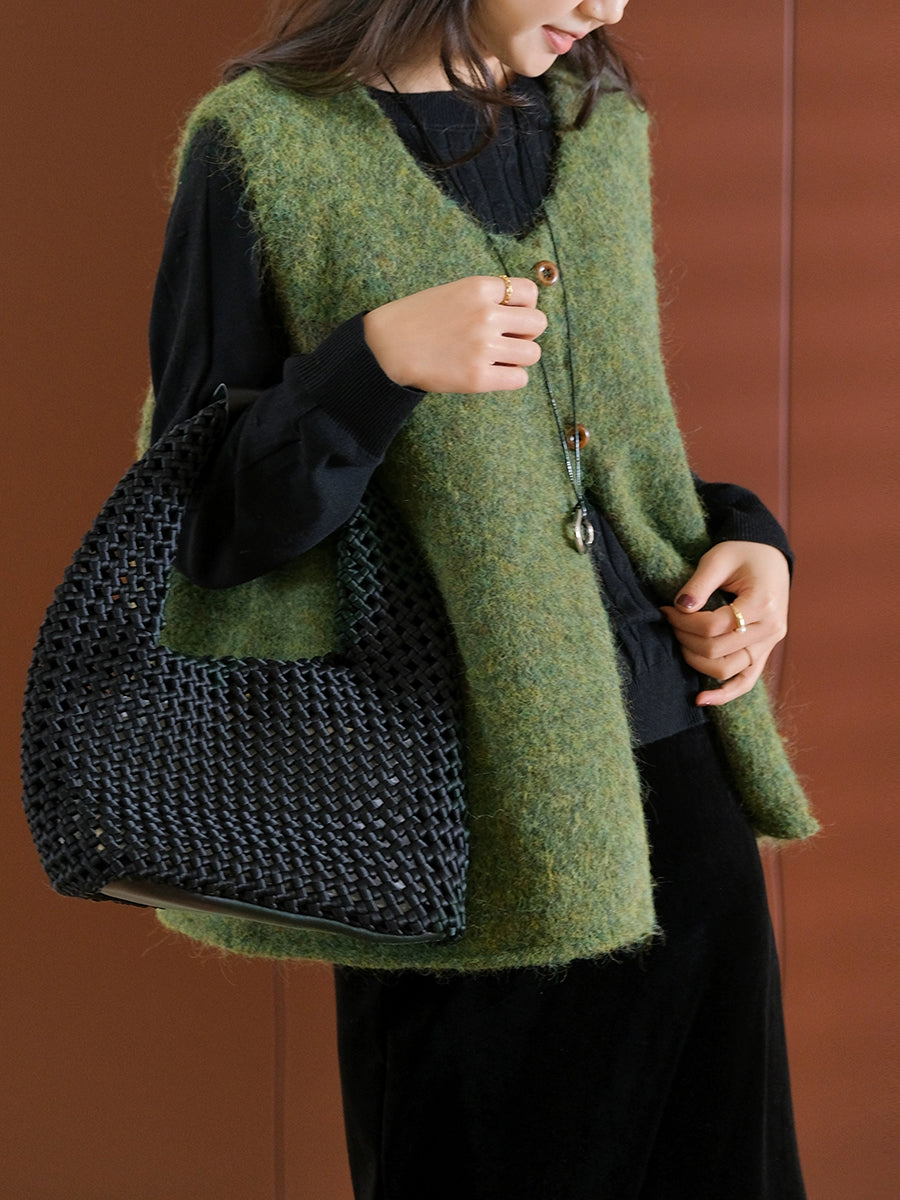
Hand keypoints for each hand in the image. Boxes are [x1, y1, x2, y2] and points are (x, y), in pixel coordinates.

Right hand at [363, 275, 546, 392]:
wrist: (386, 348)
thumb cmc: (416, 320)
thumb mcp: (452, 292)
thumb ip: (485, 298)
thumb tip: (521, 314)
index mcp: (479, 288)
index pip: (529, 293)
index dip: (525, 308)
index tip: (511, 318)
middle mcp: (485, 315)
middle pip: (538, 324)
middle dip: (526, 334)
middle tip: (507, 341)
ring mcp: (483, 347)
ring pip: (532, 353)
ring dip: (520, 358)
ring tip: (498, 359)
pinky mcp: (478, 377)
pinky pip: (519, 379)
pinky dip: (512, 378)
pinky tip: (494, 374)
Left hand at [660, 541, 790, 706]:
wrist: (769, 557)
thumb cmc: (742, 553)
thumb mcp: (718, 558)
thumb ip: (699, 583)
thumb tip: (679, 608)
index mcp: (762, 604)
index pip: (713, 626)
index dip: (683, 621)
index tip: (666, 609)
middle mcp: (771, 629)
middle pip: (717, 650)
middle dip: (685, 638)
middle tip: (669, 621)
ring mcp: (770, 645)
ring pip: (728, 670)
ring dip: (696, 661)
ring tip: (679, 642)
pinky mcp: (764, 653)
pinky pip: (746, 682)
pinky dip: (725, 694)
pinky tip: (701, 700)